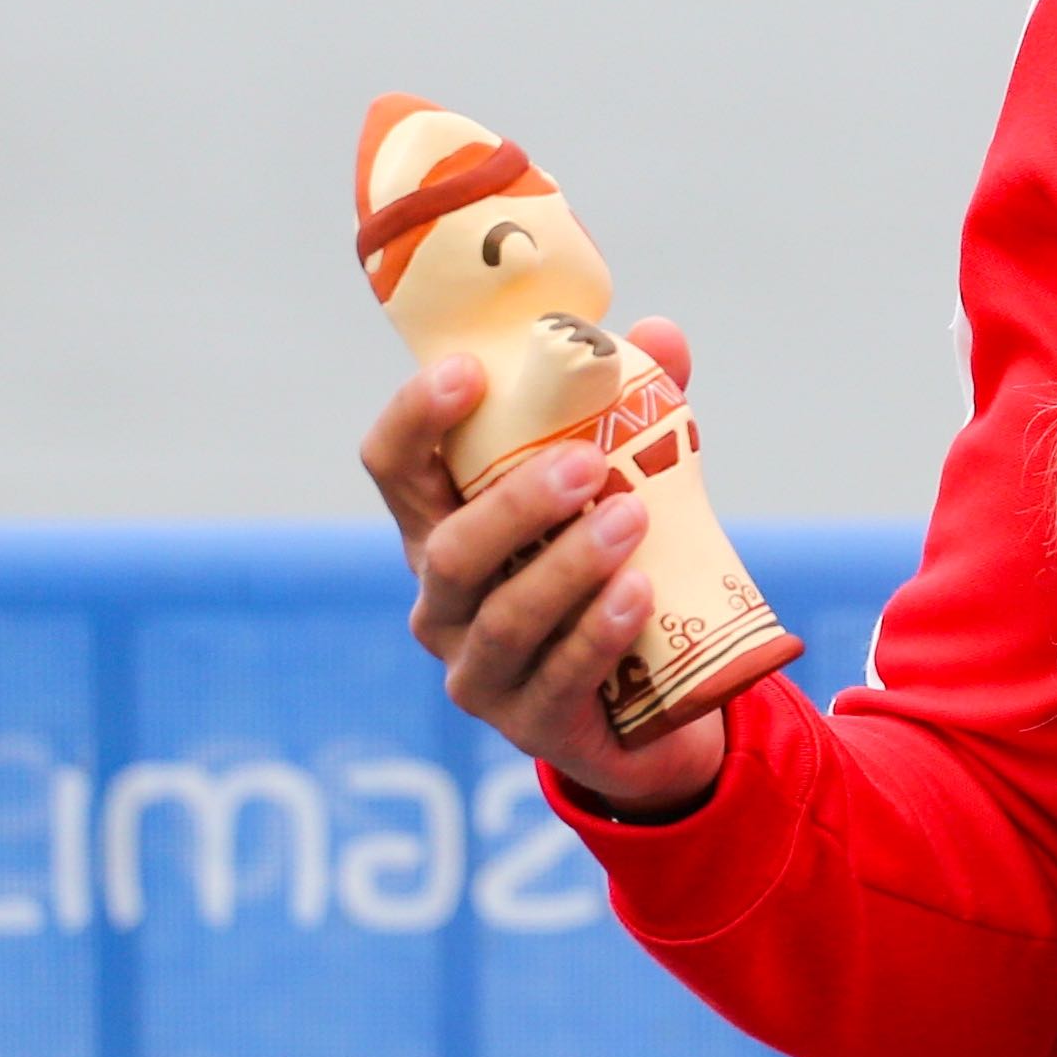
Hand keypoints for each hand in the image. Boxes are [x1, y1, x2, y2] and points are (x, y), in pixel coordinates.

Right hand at [358, 315, 726, 816]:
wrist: (659, 699)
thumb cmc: (622, 564)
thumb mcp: (631, 481)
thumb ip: (641, 407)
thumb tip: (661, 332)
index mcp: (445, 525)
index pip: (395, 468)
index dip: (415, 418)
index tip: (468, 371)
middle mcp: (444, 599)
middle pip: (447, 548)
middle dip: (513, 503)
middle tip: (586, 463)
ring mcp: (478, 668)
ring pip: (505, 616)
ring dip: (567, 565)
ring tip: (630, 520)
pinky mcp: (529, 724)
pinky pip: (556, 679)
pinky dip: (596, 633)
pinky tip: (638, 595)